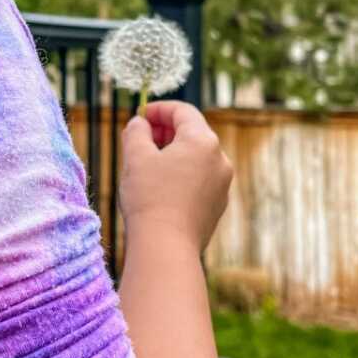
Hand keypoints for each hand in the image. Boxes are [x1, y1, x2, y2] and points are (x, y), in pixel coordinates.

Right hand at [118, 101, 233, 254]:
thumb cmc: (149, 198)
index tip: (140, 116)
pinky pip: (200, 180)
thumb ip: (136, 131)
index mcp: (203, 141)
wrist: (166, 247)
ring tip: (148, 165)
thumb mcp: (135, 157)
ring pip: (196, 158)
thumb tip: (139, 123)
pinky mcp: (217, 205)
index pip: (183, 112)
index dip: (159, 110)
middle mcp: (220, 159)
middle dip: (165, 132)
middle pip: (193, 133)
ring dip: (173, 155)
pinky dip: (182, 175)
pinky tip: (161, 188)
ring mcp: (222, 184)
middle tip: (141, 139)